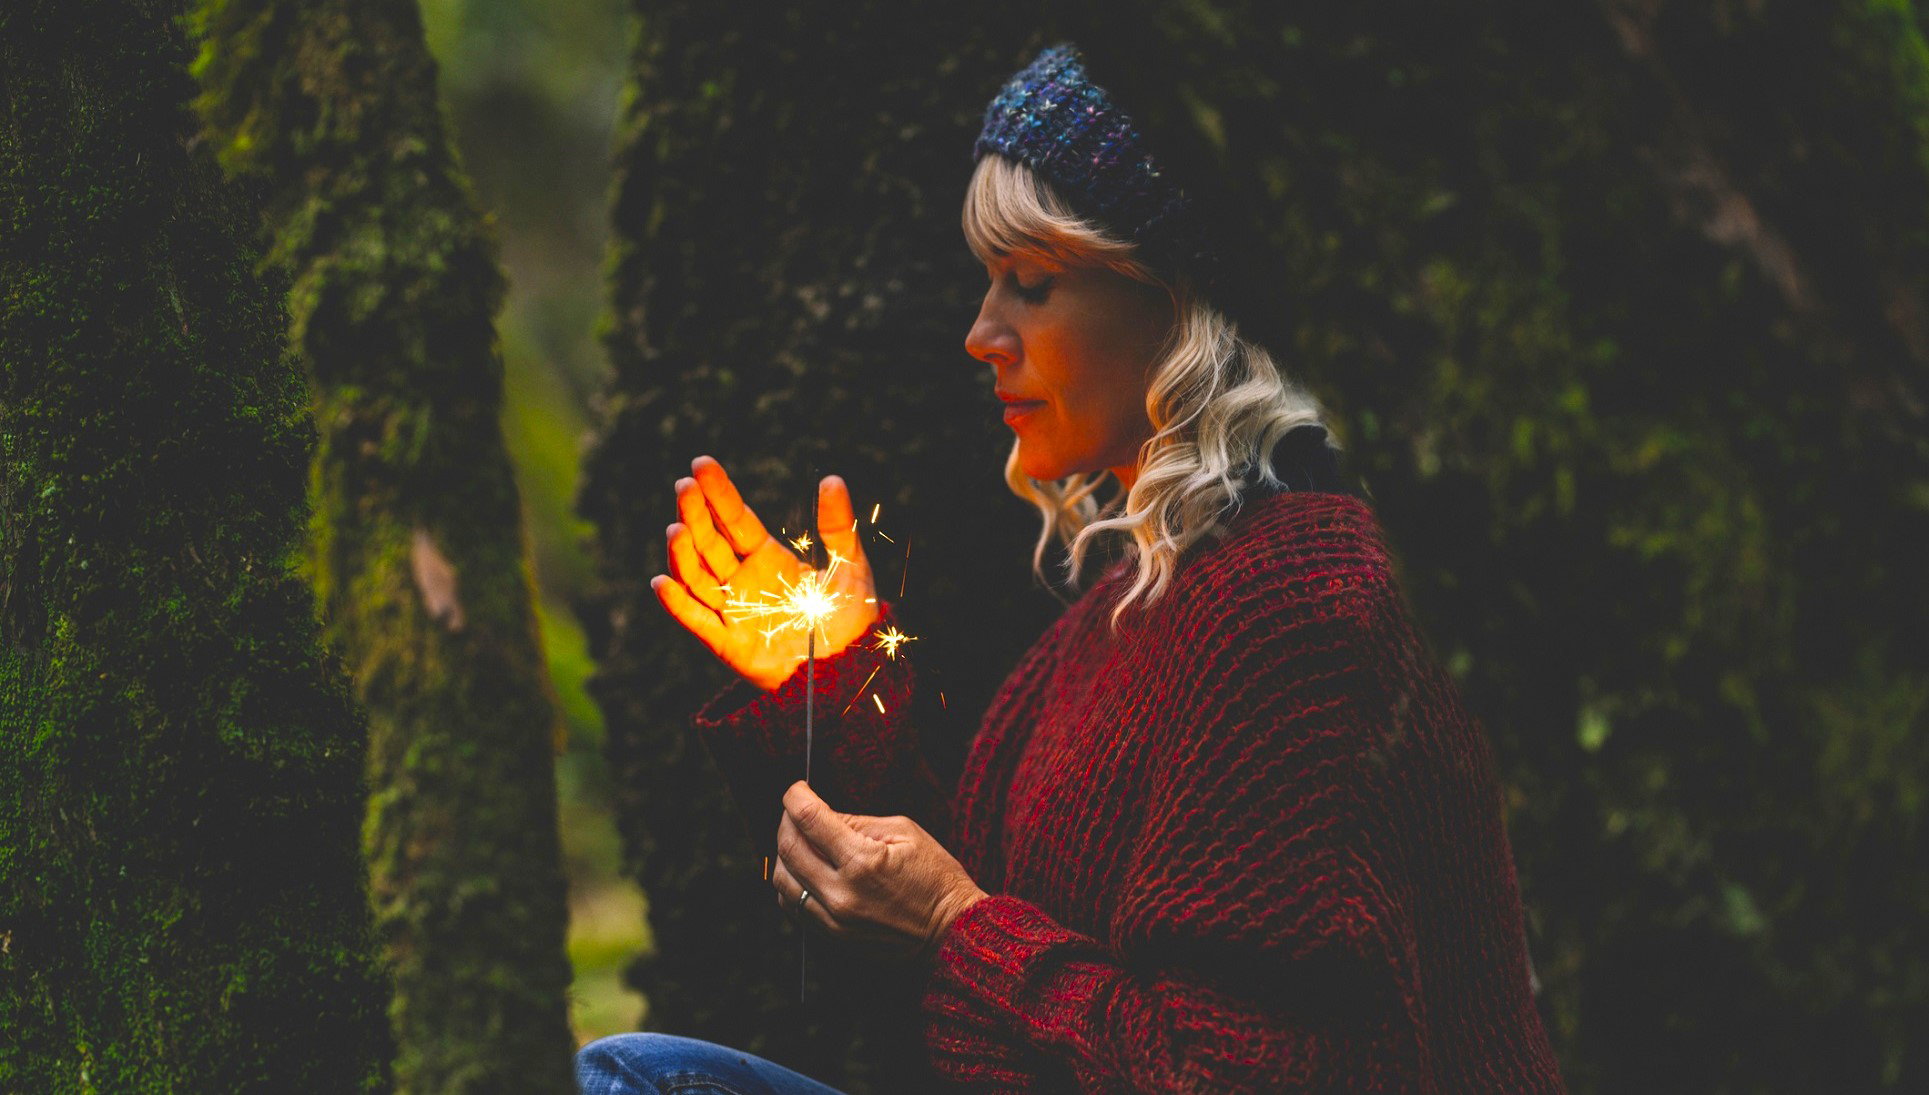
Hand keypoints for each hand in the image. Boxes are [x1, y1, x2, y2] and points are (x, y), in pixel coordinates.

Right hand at [653, 455, 879, 690]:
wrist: (848, 670)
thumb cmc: (850, 618)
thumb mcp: (850, 566)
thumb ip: (838, 526)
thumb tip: (831, 478)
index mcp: (768, 556)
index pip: (735, 518)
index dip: (717, 492)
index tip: (700, 464)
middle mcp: (744, 579)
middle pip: (710, 541)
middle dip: (695, 514)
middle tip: (684, 486)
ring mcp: (733, 610)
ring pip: (697, 577)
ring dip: (683, 555)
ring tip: (676, 529)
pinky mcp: (728, 643)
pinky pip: (697, 621)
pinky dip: (677, 604)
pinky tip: (663, 582)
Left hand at [770, 781, 987, 956]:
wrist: (952, 932)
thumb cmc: (935, 879)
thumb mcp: (904, 832)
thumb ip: (857, 822)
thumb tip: (822, 814)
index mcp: (862, 861)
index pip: (808, 819)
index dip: (795, 796)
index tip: (796, 789)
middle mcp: (841, 894)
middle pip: (787, 848)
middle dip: (786, 820)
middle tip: (796, 811)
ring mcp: (834, 920)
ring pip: (782, 880)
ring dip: (786, 853)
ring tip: (803, 840)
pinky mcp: (832, 937)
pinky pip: (792, 905)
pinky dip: (792, 882)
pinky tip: (808, 870)